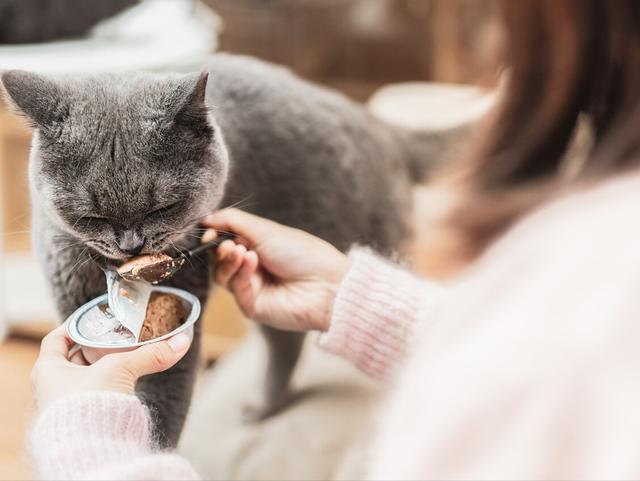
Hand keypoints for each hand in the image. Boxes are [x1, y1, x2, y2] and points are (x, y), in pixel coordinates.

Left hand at [32, 324, 191, 408]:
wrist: (90, 449)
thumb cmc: (89, 405)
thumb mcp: (120, 369)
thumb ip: (150, 354)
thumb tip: (180, 342)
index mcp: (49, 370)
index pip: (56, 339)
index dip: (72, 326)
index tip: (91, 320)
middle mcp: (54, 387)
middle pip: (75, 357)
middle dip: (97, 347)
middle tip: (117, 335)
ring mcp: (67, 404)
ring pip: (89, 376)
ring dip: (107, 367)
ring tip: (128, 355)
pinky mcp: (84, 419)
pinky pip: (99, 394)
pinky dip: (113, 385)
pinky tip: (128, 381)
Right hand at [201, 209, 351, 331]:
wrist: (325, 285)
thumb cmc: (303, 254)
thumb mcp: (266, 230)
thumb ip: (233, 222)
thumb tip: (206, 218)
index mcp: (258, 247)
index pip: (225, 241)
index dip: (214, 235)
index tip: (208, 229)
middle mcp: (253, 268)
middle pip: (219, 260)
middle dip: (219, 248)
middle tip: (226, 242)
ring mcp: (252, 288)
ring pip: (222, 275)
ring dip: (228, 260)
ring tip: (240, 250)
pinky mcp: (252, 306)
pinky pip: (235, 288)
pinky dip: (240, 271)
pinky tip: (252, 261)